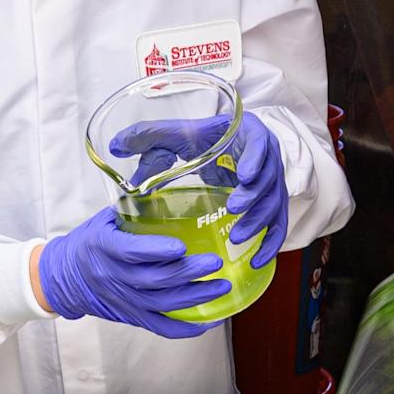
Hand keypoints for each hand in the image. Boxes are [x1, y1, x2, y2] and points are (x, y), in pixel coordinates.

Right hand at [35, 208, 227, 338]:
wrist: (62, 277)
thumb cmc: (88, 243)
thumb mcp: (103, 220)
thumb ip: (131, 209)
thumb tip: (166, 190)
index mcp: (104, 248)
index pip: (131, 252)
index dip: (157, 251)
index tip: (181, 246)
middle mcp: (114, 277)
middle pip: (155, 280)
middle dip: (189, 272)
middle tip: (215, 262)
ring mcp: (124, 300)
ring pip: (164, 304)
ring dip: (196, 297)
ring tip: (222, 286)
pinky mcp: (132, 316)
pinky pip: (161, 327)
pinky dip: (186, 328)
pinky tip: (209, 320)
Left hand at [109, 112, 288, 267]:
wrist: (223, 143)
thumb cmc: (201, 136)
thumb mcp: (176, 133)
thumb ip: (148, 136)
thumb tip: (115, 146)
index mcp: (249, 133)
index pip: (261, 145)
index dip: (256, 160)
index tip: (244, 175)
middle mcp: (267, 158)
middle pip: (269, 180)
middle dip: (253, 198)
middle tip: (232, 210)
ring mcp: (272, 183)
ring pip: (274, 205)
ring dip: (258, 222)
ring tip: (235, 237)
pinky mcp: (272, 203)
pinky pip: (278, 225)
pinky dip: (270, 243)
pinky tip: (256, 260)